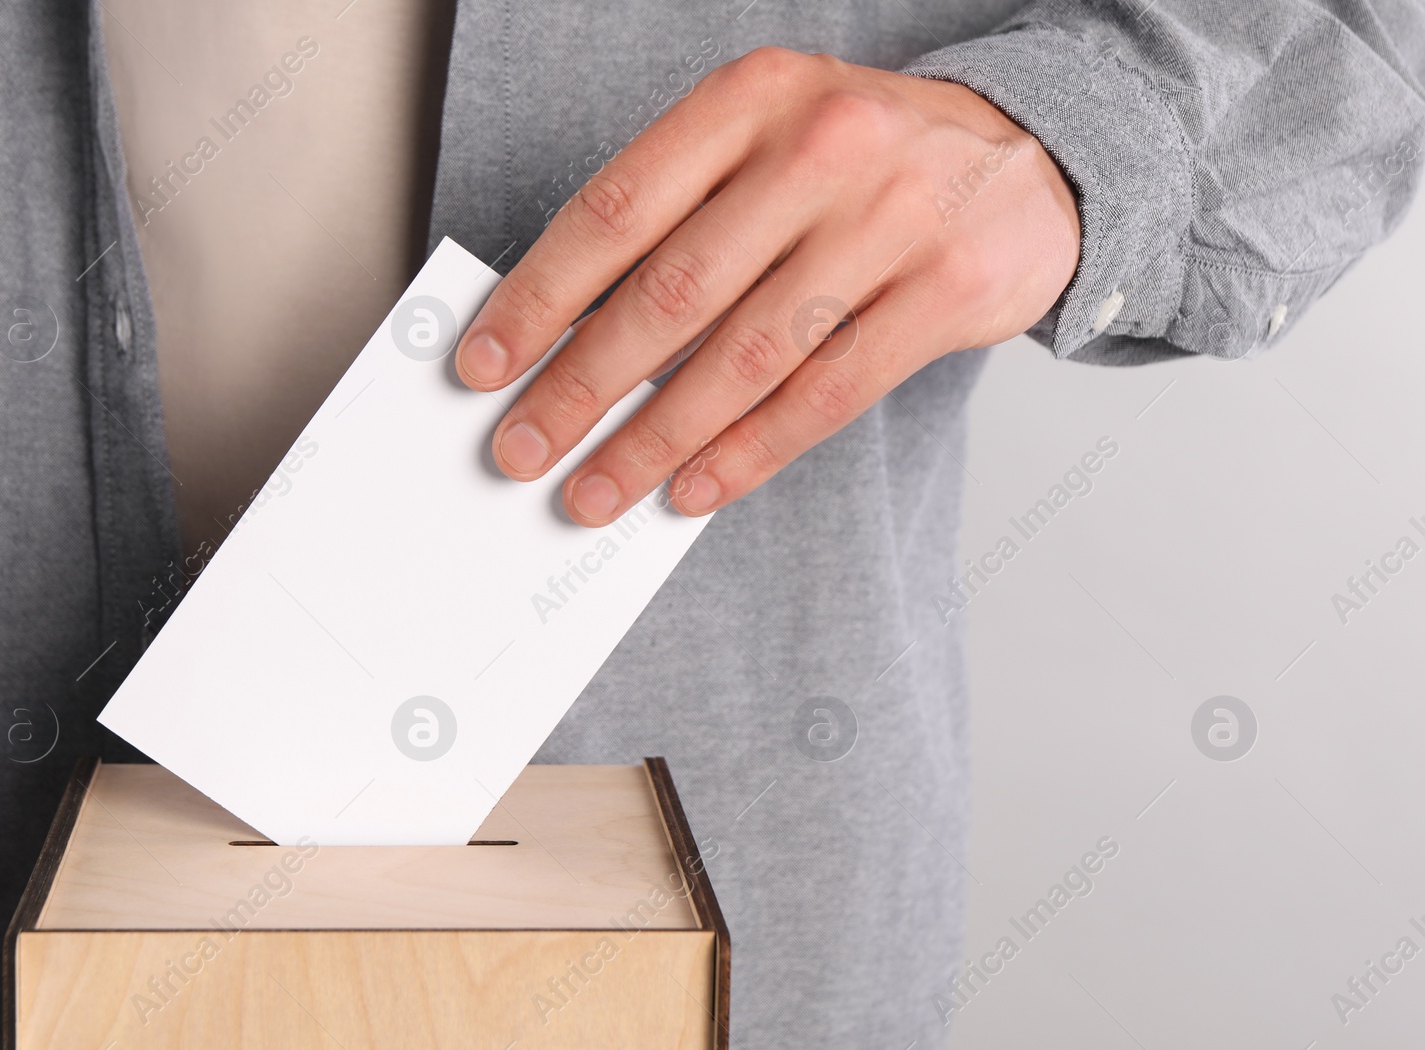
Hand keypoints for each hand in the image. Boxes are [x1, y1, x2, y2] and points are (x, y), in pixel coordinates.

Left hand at [456, 46, 1080, 525]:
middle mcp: (820, 148)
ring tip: (596, 489)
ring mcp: (892, 219)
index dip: (539, 297)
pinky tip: (693, 488)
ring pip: (745, 356)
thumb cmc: (861, 163)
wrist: (1027, 156)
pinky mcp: (947, 292)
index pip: (617, 209)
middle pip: (672, 291)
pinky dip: (747, 453)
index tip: (484, 364)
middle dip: (580, 386)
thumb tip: (565, 338)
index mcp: (750, 99)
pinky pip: (824, 395)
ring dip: (655, 439)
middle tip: (523, 449)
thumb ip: (678, 218)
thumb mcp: (765, 143)